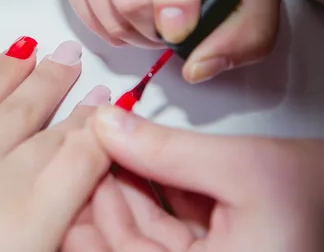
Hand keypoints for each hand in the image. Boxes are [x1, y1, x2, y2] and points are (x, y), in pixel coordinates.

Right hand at [0, 37, 111, 251]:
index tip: (20, 51)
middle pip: (17, 109)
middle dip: (45, 79)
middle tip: (66, 53)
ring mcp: (5, 186)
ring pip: (50, 134)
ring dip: (76, 107)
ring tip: (97, 85)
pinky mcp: (35, 219)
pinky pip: (77, 168)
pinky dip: (97, 142)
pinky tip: (113, 123)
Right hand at [57, 0, 282, 82]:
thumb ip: (246, 29)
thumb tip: (198, 67)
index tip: (186, 25)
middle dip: (156, 27)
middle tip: (178, 24)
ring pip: (101, 8)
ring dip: (133, 32)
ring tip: (157, 19)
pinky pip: (82, 9)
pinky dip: (110, 26)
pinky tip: (132, 14)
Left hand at [62, 105, 323, 251]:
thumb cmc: (317, 198)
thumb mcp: (241, 169)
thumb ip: (168, 151)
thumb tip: (107, 125)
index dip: (85, 214)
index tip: (67, 168)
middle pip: (120, 244)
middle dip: (97, 194)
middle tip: (76, 150)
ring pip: (134, 233)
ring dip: (116, 188)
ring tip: (98, 146)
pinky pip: (154, 226)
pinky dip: (141, 191)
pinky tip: (127, 160)